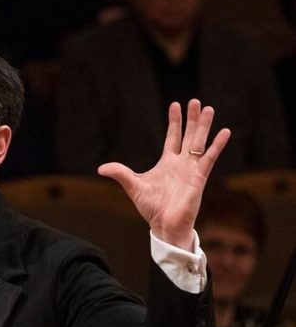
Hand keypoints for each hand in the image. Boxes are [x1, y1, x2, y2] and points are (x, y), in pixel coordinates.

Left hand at [98, 99, 230, 250]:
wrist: (163, 224)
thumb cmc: (151, 207)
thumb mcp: (133, 186)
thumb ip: (120, 173)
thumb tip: (101, 168)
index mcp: (167, 163)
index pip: (173, 137)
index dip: (174, 122)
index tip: (175, 105)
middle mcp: (181, 163)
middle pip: (188, 135)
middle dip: (191, 119)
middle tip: (194, 101)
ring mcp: (191, 169)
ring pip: (199, 142)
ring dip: (204, 126)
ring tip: (208, 109)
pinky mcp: (199, 177)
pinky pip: (209, 158)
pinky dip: (216, 145)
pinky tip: (225, 132)